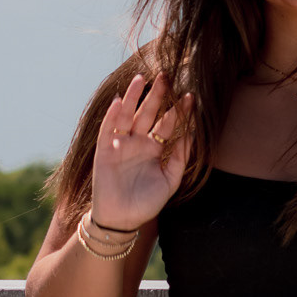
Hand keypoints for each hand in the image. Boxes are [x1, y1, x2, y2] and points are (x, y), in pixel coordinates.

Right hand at [90, 72, 192, 231]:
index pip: (167, 124)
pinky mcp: (104, 150)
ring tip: (141, 78)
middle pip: (148, 113)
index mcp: (154, 148)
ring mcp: (120, 144)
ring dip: (133, 97)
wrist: (122, 220)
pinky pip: (108, 129)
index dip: (178, 111)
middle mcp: (137, 142)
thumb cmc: (146, 202)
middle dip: (157, 95)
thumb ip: (180, 157)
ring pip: (128, 115)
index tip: (190, 96)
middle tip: (166, 75)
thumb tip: (192, 134)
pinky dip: (112, 115)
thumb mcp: (170, 179)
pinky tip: (119, 101)